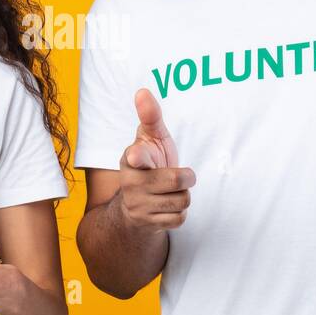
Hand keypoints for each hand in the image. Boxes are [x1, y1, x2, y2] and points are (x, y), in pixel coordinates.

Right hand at [117, 88, 194, 230]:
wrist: (137, 203)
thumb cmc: (149, 162)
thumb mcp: (150, 138)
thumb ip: (150, 116)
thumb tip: (142, 91)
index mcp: (130, 158)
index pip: (137, 155)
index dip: (140, 155)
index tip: (138, 154)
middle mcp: (130, 182)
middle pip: (178, 179)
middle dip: (185, 176)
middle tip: (175, 173)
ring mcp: (138, 205)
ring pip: (182, 200)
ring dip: (183, 195)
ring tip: (169, 191)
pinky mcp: (147, 223)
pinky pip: (179, 218)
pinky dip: (179, 212)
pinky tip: (166, 206)